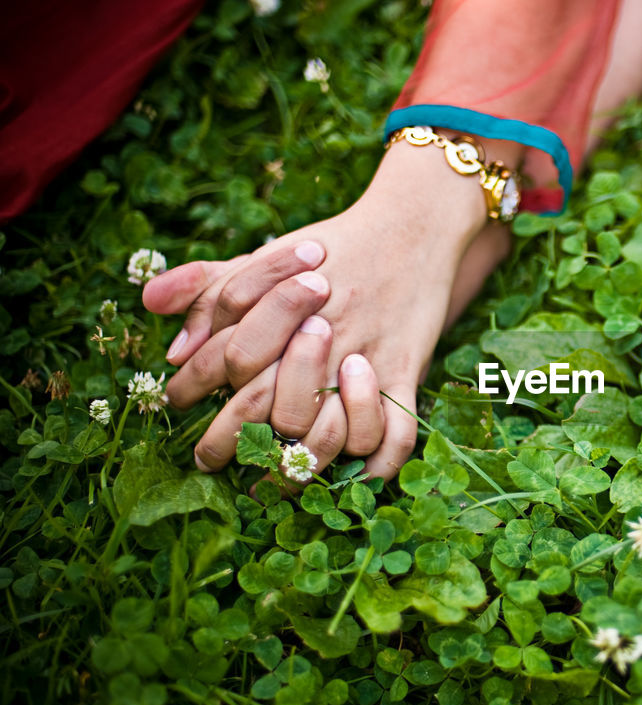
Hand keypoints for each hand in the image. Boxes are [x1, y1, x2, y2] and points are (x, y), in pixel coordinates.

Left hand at [144, 142, 511, 479]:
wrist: (414, 227)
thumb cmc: (334, 247)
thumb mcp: (269, 255)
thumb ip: (212, 288)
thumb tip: (164, 334)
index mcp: (286, 306)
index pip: (227, 356)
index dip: (192, 385)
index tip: (175, 401)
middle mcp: (325, 337)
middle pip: (265, 403)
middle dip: (226, 439)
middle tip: (205, 458)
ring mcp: (368, 359)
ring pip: (327, 433)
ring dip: (293, 463)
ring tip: (266, 477)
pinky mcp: (406, 372)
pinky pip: (395, 434)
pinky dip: (374, 464)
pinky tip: (345, 476)